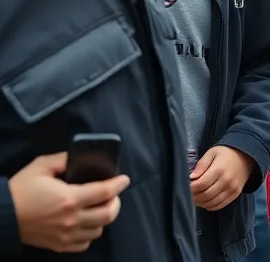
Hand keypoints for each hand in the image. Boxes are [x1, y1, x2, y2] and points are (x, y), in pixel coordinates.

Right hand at [9, 153, 128, 252]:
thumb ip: (64, 159)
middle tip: (113, 194)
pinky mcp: (59, 245)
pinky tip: (87, 223)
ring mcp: (66, 235)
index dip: (118, 184)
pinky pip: (84, 244)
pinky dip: (90, 234)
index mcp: (69, 198)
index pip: (105, 192)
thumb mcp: (41, 166)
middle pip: (108, 214)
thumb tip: (80, 157)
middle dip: (116, 202)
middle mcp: (71, 219)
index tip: (124, 180)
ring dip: (103, 218)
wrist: (1, 215)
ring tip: (99, 208)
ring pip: (99, 230)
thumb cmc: (20, 190)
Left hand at [190, 146, 253, 211]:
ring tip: (196, 198)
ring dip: (201, 203)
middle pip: (206, 195)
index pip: (201, 184)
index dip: (191, 188)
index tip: (186, 187)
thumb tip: (191, 177)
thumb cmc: (226, 153)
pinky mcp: (235, 194)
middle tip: (189, 194)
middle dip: (194, 197)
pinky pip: (221, 205)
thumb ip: (201, 165)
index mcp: (219, 169)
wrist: (246, 156)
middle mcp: (226, 181)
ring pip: (212, 202)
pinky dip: (211, 206)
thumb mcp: (212, 153)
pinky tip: (205, 202)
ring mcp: (232, 189)